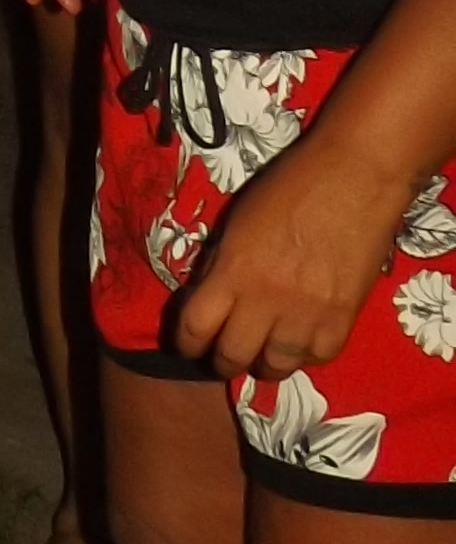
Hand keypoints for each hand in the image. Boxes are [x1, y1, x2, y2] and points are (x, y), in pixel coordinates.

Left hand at [174, 136, 401, 381]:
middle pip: (233, 356)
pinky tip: (300, 340)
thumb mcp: (238, 223)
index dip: (187, 344)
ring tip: (263, 353)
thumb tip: (209, 300)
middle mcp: (266, 301)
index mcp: (232, 270)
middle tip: (225, 354)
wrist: (355, 177)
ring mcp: (307, 315)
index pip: (195, 328)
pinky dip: (304, 354)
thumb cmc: (290, 187)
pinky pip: (316, 358)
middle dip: (223, 360)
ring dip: (264, 363)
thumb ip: (221, 265)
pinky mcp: (343, 322)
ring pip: (275, 366)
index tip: (190, 346)